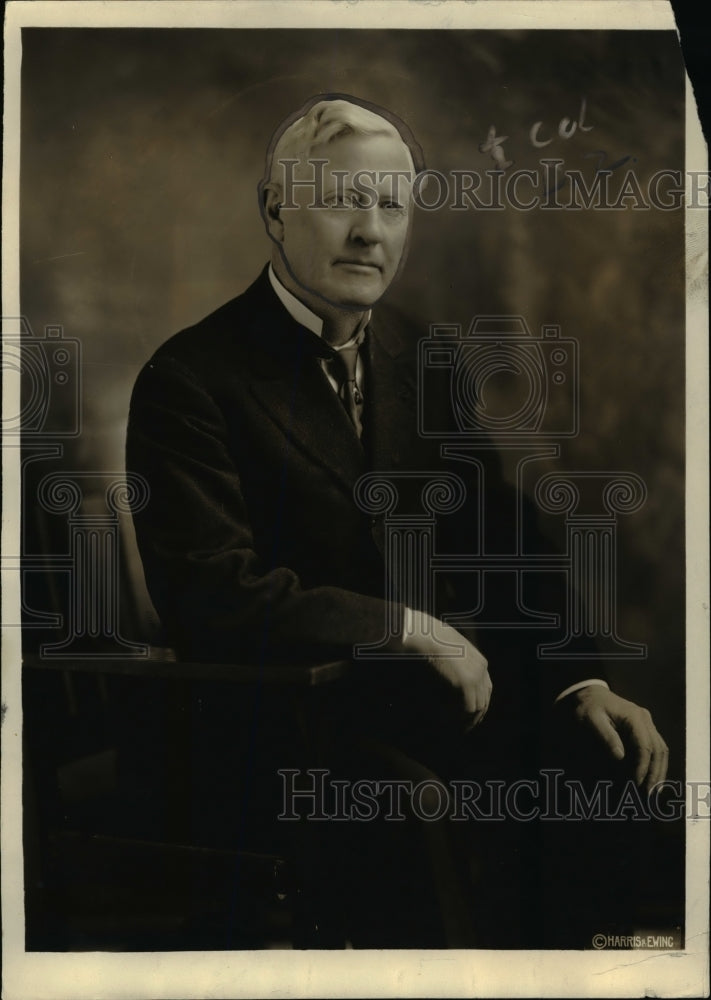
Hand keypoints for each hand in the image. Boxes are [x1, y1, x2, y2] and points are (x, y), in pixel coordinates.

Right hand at [403, 610, 491, 725]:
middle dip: (478, 714)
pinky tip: (453, 720)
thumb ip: (457, 666)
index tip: (472, 713)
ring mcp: (475, 676)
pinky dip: (461, 716)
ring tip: (461, 727)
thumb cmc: (434, 640)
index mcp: (480, 662)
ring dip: (470, 719)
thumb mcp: (451, 653)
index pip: (486, 688)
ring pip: (478, 706)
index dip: (480, 702)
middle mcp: (482, 670)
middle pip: (485, 698)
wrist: (429, 636)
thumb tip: (450, 678)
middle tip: (468, 726)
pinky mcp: (466, 683)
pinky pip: (468, 707)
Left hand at [569, 686, 668, 791]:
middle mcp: (645, 719)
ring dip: (659, 771)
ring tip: (653, 791)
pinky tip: (652, 778)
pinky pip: (656, 747)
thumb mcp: (592, 719)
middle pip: (659, 750)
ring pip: (661, 749)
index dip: (643, 767)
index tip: (637, 784)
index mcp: (634, 716)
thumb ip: (606, 737)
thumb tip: (620, 758)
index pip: (645, 746)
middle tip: (649, 795)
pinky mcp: (645, 728)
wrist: (590, 693)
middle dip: (655, 773)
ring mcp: (647, 723)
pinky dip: (656, 764)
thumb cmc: (589, 707)